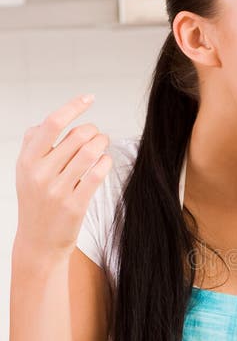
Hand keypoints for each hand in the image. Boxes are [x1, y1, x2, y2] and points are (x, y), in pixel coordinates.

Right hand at [14, 95, 112, 261]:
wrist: (38, 243)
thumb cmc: (36, 202)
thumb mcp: (25, 173)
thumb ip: (33, 146)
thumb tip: (45, 123)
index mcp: (27, 160)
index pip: (52, 123)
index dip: (73, 106)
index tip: (89, 97)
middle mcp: (40, 173)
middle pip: (77, 136)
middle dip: (93, 130)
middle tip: (97, 134)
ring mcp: (58, 190)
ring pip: (90, 152)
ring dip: (102, 143)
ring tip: (103, 144)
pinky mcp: (75, 205)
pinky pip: (97, 173)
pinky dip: (106, 162)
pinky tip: (105, 161)